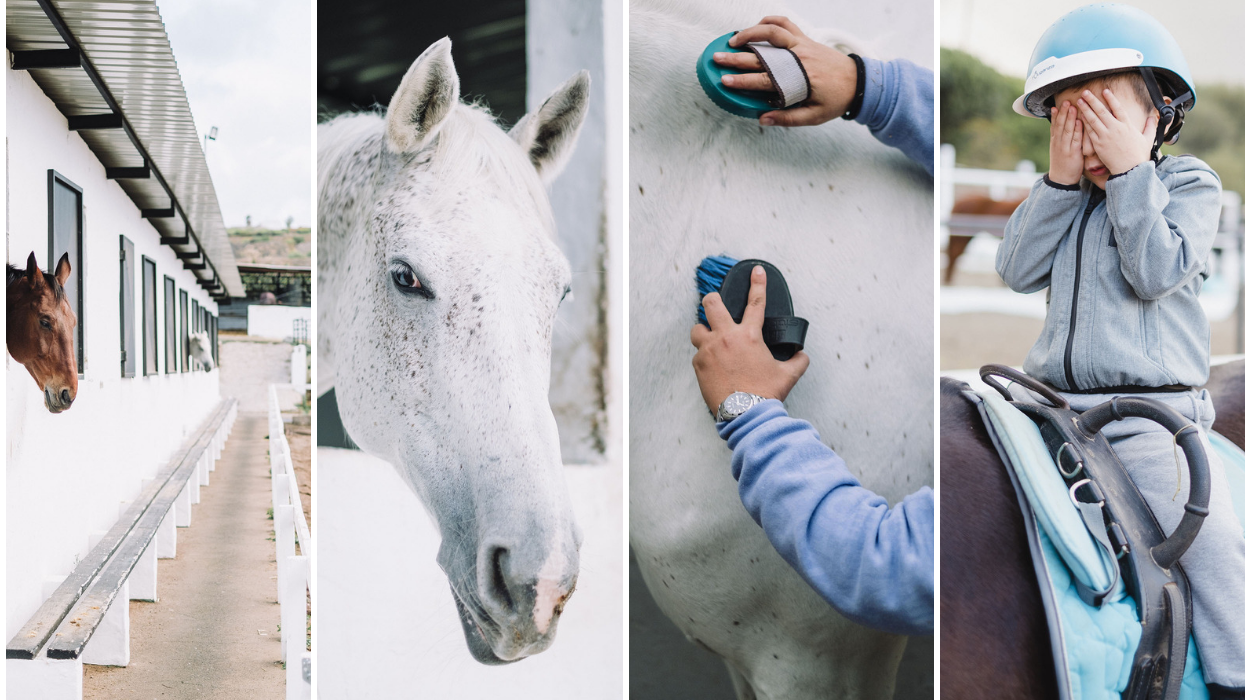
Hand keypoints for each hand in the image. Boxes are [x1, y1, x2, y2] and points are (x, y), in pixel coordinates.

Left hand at [690, 265, 809, 413]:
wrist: (746, 414)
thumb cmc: (765, 394)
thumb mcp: (788, 375)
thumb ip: (797, 361)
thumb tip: (802, 355)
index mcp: (750, 336)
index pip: (756, 302)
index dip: (757, 283)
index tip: (756, 270)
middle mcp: (726, 338)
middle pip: (711, 304)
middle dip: (712, 300)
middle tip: (715, 304)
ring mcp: (709, 350)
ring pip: (697, 329)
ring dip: (703, 331)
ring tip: (710, 340)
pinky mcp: (698, 365)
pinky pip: (697, 354)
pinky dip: (703, 357)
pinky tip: (712, 366)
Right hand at [714, 16, 856, 126]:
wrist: (858, 81)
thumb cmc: (835, 100)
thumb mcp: (814, 117)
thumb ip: (788, 118)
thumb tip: (763, 119)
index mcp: (799, 79)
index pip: (765, 79)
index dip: (742, 80)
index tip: (725, 80)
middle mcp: (798, 58)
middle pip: (762, 55)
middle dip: (736, 57)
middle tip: (717, 58)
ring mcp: (802, 45)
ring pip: (772, 32)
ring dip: (750, 33)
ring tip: (733, 40)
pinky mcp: (805, 39)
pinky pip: (785, 24)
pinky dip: (769, 22)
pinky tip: (755, 27)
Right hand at [1047, 101, 1083, 185]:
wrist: (1061, 181)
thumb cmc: (1063, 165)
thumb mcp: (1059, 151)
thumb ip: (1062, 140)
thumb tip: (1065, 129)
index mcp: (1054, 142)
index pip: (1054, 126)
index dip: (1055, 116)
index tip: (1056, 105)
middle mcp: (1058, 144)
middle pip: (1060, 125)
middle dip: (1063, 113)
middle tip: (1066, 101)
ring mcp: (1065, 148)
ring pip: (1067, 130)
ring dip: (1070, 118)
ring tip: (1072, 107)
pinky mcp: (1073, 153)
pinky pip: (1075, 140)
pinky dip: (1078, 130)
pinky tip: (1080, 122)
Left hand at [1077, 89, 1157, 174]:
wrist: (1129, 170)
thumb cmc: (1139, 155)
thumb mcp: (1148, 138)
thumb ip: (1150, 126)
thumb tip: (1154, 117)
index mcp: (1127, 125)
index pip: (1117, 107)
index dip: (1110, 98)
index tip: (1104, 90)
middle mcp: (1115, 128)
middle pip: (1102, 111)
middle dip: (1093, 100)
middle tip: (1085, 92)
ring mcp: (1105, 136)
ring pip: (1093, 120)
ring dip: (1085, 109)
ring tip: (1079, 101)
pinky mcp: (1098, 145)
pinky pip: (1090, 132)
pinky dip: (1084, 123)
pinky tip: (1080, 117)